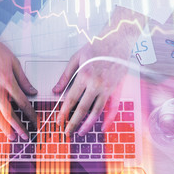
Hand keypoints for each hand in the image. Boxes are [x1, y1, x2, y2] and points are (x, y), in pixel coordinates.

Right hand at [0, 8, 36, 140]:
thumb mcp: (14, 62)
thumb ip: (23, 79)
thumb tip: (33, 91)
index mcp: (7, 81)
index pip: (22, 102)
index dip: (30, 113)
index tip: (35, 121)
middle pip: (9, 113)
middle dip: (18, 126)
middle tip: (25, 136)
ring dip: (3, 128)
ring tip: (10, 137)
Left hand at [53, 7, 145, 135]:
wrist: (117, 40)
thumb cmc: (96, 47)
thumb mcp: (76, 58)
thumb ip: (65, 76)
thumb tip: (55, 90)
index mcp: (84, 75)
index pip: (71, 99)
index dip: (63, 112)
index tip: (58, 121)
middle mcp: (96, 84)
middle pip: (83, 108)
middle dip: (73, 122)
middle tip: (66, 132)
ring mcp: (108, 88)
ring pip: (97, 111)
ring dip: (88, 124)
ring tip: (80, 132)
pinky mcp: (117, 89)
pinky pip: (113, 107)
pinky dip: (108, 119)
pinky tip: (102, 127)